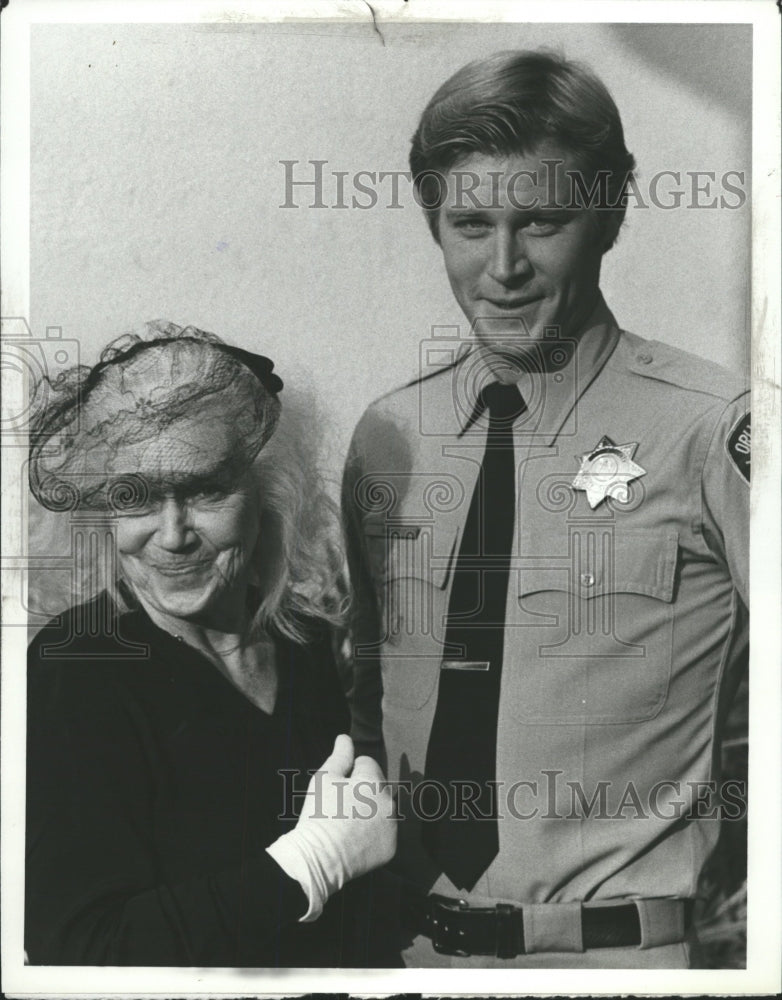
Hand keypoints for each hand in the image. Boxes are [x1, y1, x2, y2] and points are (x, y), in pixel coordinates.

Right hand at [266, 735, 395, 919]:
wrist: (318, 858)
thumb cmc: (319, 814)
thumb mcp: (323, 778)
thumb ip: (339, 755)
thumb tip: (345, 738)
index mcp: (374, 780)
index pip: (367, 763)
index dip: (348, 773)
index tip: (336, 789)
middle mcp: (390, 801)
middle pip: (377, 787)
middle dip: (362, 792)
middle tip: (340, 808)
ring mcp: (393, 826)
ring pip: (382, 809)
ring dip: (370, 812)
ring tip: (346, 826)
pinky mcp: (391, 847)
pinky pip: (384, 833)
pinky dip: (373, 835)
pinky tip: (355, 841)